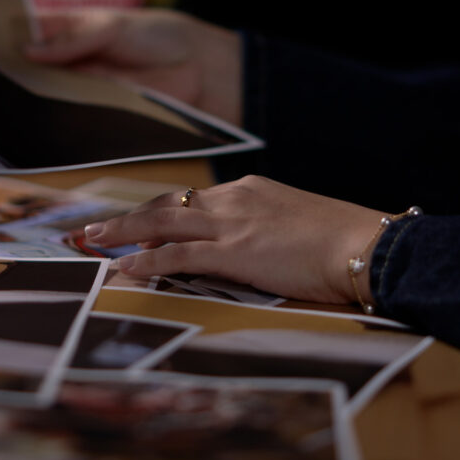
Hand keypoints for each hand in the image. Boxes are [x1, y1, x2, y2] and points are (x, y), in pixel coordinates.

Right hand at [24, 8, 242, 125]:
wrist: (199, 71)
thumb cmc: (158, 37)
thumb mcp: (113, 27)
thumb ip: (73, 38)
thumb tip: (27, 48)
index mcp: (68, 31)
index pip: (26, 31)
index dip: (2, 35)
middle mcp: (68, 62)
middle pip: (27, 68)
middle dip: (6, 72)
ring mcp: (79, 90)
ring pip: (43, 97)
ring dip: (24, 102)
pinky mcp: (94, 117)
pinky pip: (68, 121)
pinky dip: (53, 124)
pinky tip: (32, 126)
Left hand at [84, 175, 385, 304]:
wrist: (368, 247)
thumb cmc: (342, 242)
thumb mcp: (296, 224)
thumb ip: (264, 229)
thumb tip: (247, 247)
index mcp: (249, 190)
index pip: (190, 200)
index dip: (156, 212)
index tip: (132, 224)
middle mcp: (234, 198)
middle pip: (165, 204)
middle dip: (125, 218)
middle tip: (92, 230)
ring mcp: (232, 223)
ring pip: (162, 222)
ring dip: (122, 233)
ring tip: (92, 243)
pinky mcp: (235, 250)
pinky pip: (179, 253)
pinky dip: (147, 260)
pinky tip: (125, 269)